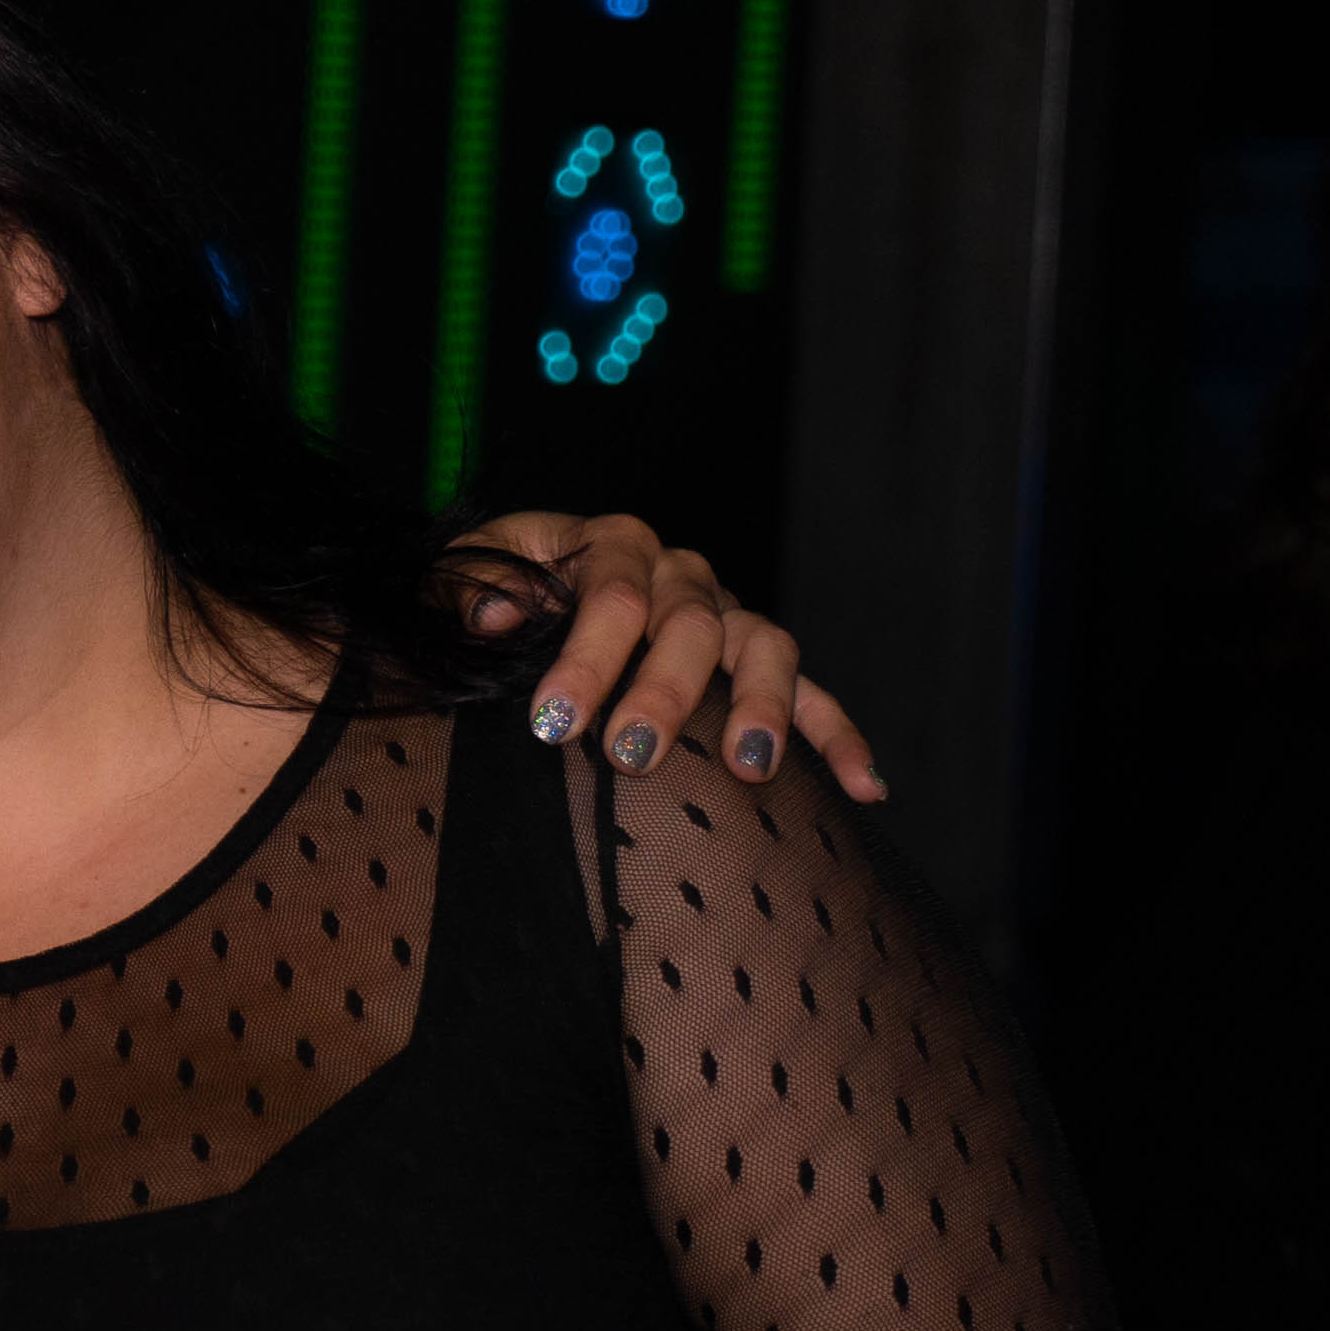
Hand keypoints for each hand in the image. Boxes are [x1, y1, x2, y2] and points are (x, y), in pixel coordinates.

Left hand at [451, 509, 881, 798]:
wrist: (528, 588)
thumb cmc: (496, 589)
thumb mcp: (465, 576)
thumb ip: (471, 591)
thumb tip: (497, 615)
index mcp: (609, 543)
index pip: (610, 594)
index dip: (585, 658)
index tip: (553, 723)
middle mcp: (678, 572)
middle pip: (688, 624)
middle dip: (663, 693)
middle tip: (631, 755)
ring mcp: (724, 614)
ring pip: (763, 646)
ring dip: (761, 706)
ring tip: (747, 767)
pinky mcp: (756, 659)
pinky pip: (811, 692)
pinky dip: (839, 736)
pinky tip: (864, 786)